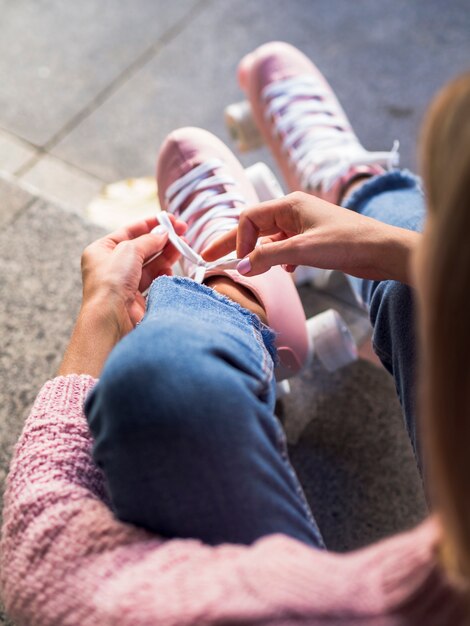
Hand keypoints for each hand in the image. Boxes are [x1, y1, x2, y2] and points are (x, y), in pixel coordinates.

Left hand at [58, 216, 186, 377]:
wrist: (111, 318)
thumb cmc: (111, 281)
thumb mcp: (129, 249)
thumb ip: (149, 240)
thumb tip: (164, 234)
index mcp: (101, 250)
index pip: (130, 231)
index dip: (151, 223)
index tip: (171, 219)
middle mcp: (111, 266)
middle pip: (143, 247)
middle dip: (163, 240)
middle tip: (183, 233)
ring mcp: (124, 284)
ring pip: (151, 264)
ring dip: (167, 255)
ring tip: (183, 247)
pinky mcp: (136, 299)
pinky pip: (154, 282)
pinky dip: (164, 275)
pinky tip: (171, 271)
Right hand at [202, 191, 419, 283]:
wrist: (382, 250)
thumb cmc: (347, 243)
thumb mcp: (302, 250)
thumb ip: (268, 258)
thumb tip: (238, 267)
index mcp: (289, 204)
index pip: (249, 217)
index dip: (238, 240)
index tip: (240, 263)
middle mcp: (293, 211)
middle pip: (254, 226)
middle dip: (233, 243)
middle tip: (208, 256)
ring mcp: (303, 225)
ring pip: (270, 238)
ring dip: (258, 253)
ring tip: (244, 269)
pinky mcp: (313, 239)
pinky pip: (285, 246)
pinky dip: (278, 258)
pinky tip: (284, 271)